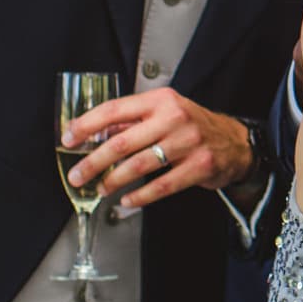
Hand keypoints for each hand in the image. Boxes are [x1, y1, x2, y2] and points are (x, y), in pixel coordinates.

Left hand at [64, 89, 253, 209]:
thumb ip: (131, 122)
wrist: (234, 142)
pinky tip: (126, 201)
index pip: (114, 110)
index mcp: (160, 100)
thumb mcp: (163, 113)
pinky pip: (161, 186)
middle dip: (93, 162)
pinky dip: (140, 197)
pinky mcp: (199, 166)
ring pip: (139, 165)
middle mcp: (174, 117)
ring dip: (113, 181)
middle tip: (77, 175)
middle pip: (122, 141)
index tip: (68, 139)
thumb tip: (93, 133)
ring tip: (100, 189)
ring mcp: (188, 142)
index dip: (87, 125)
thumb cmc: (192, 126)